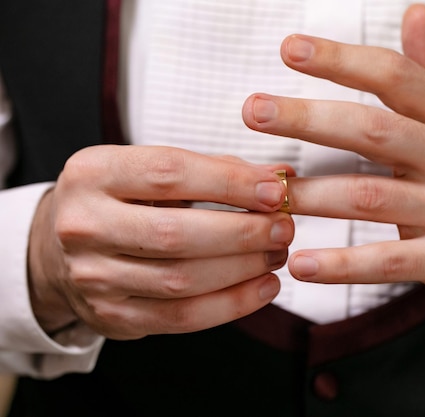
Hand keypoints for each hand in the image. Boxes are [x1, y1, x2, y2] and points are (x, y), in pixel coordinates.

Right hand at [28, 145, 293, 338]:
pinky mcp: (111, 316)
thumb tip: (281, 178)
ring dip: (243, 269)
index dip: (230, 183)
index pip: (170, 173)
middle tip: (283, 228)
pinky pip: (181, 318)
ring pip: (181, 280)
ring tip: (277, 254)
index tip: (275, 190)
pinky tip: (263, 287)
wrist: (60, 246)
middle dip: (243, 232)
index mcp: (93, 174)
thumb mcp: (150, 170)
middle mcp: (83, 225)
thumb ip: (215, 170)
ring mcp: (93, 277)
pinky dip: (232, 305)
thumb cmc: (120, 200)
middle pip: (176, 233)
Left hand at [242, 5, 424, 308]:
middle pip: (373, 131)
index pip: (393, 77)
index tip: (289, 49)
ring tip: (264, 194)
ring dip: (312, 195)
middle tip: (254, 110)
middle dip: (309, 119)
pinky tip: (300, 263)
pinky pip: (388, 261)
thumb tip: (413, 13)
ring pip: (370, 197)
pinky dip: (342, 265)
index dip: (341, 60)